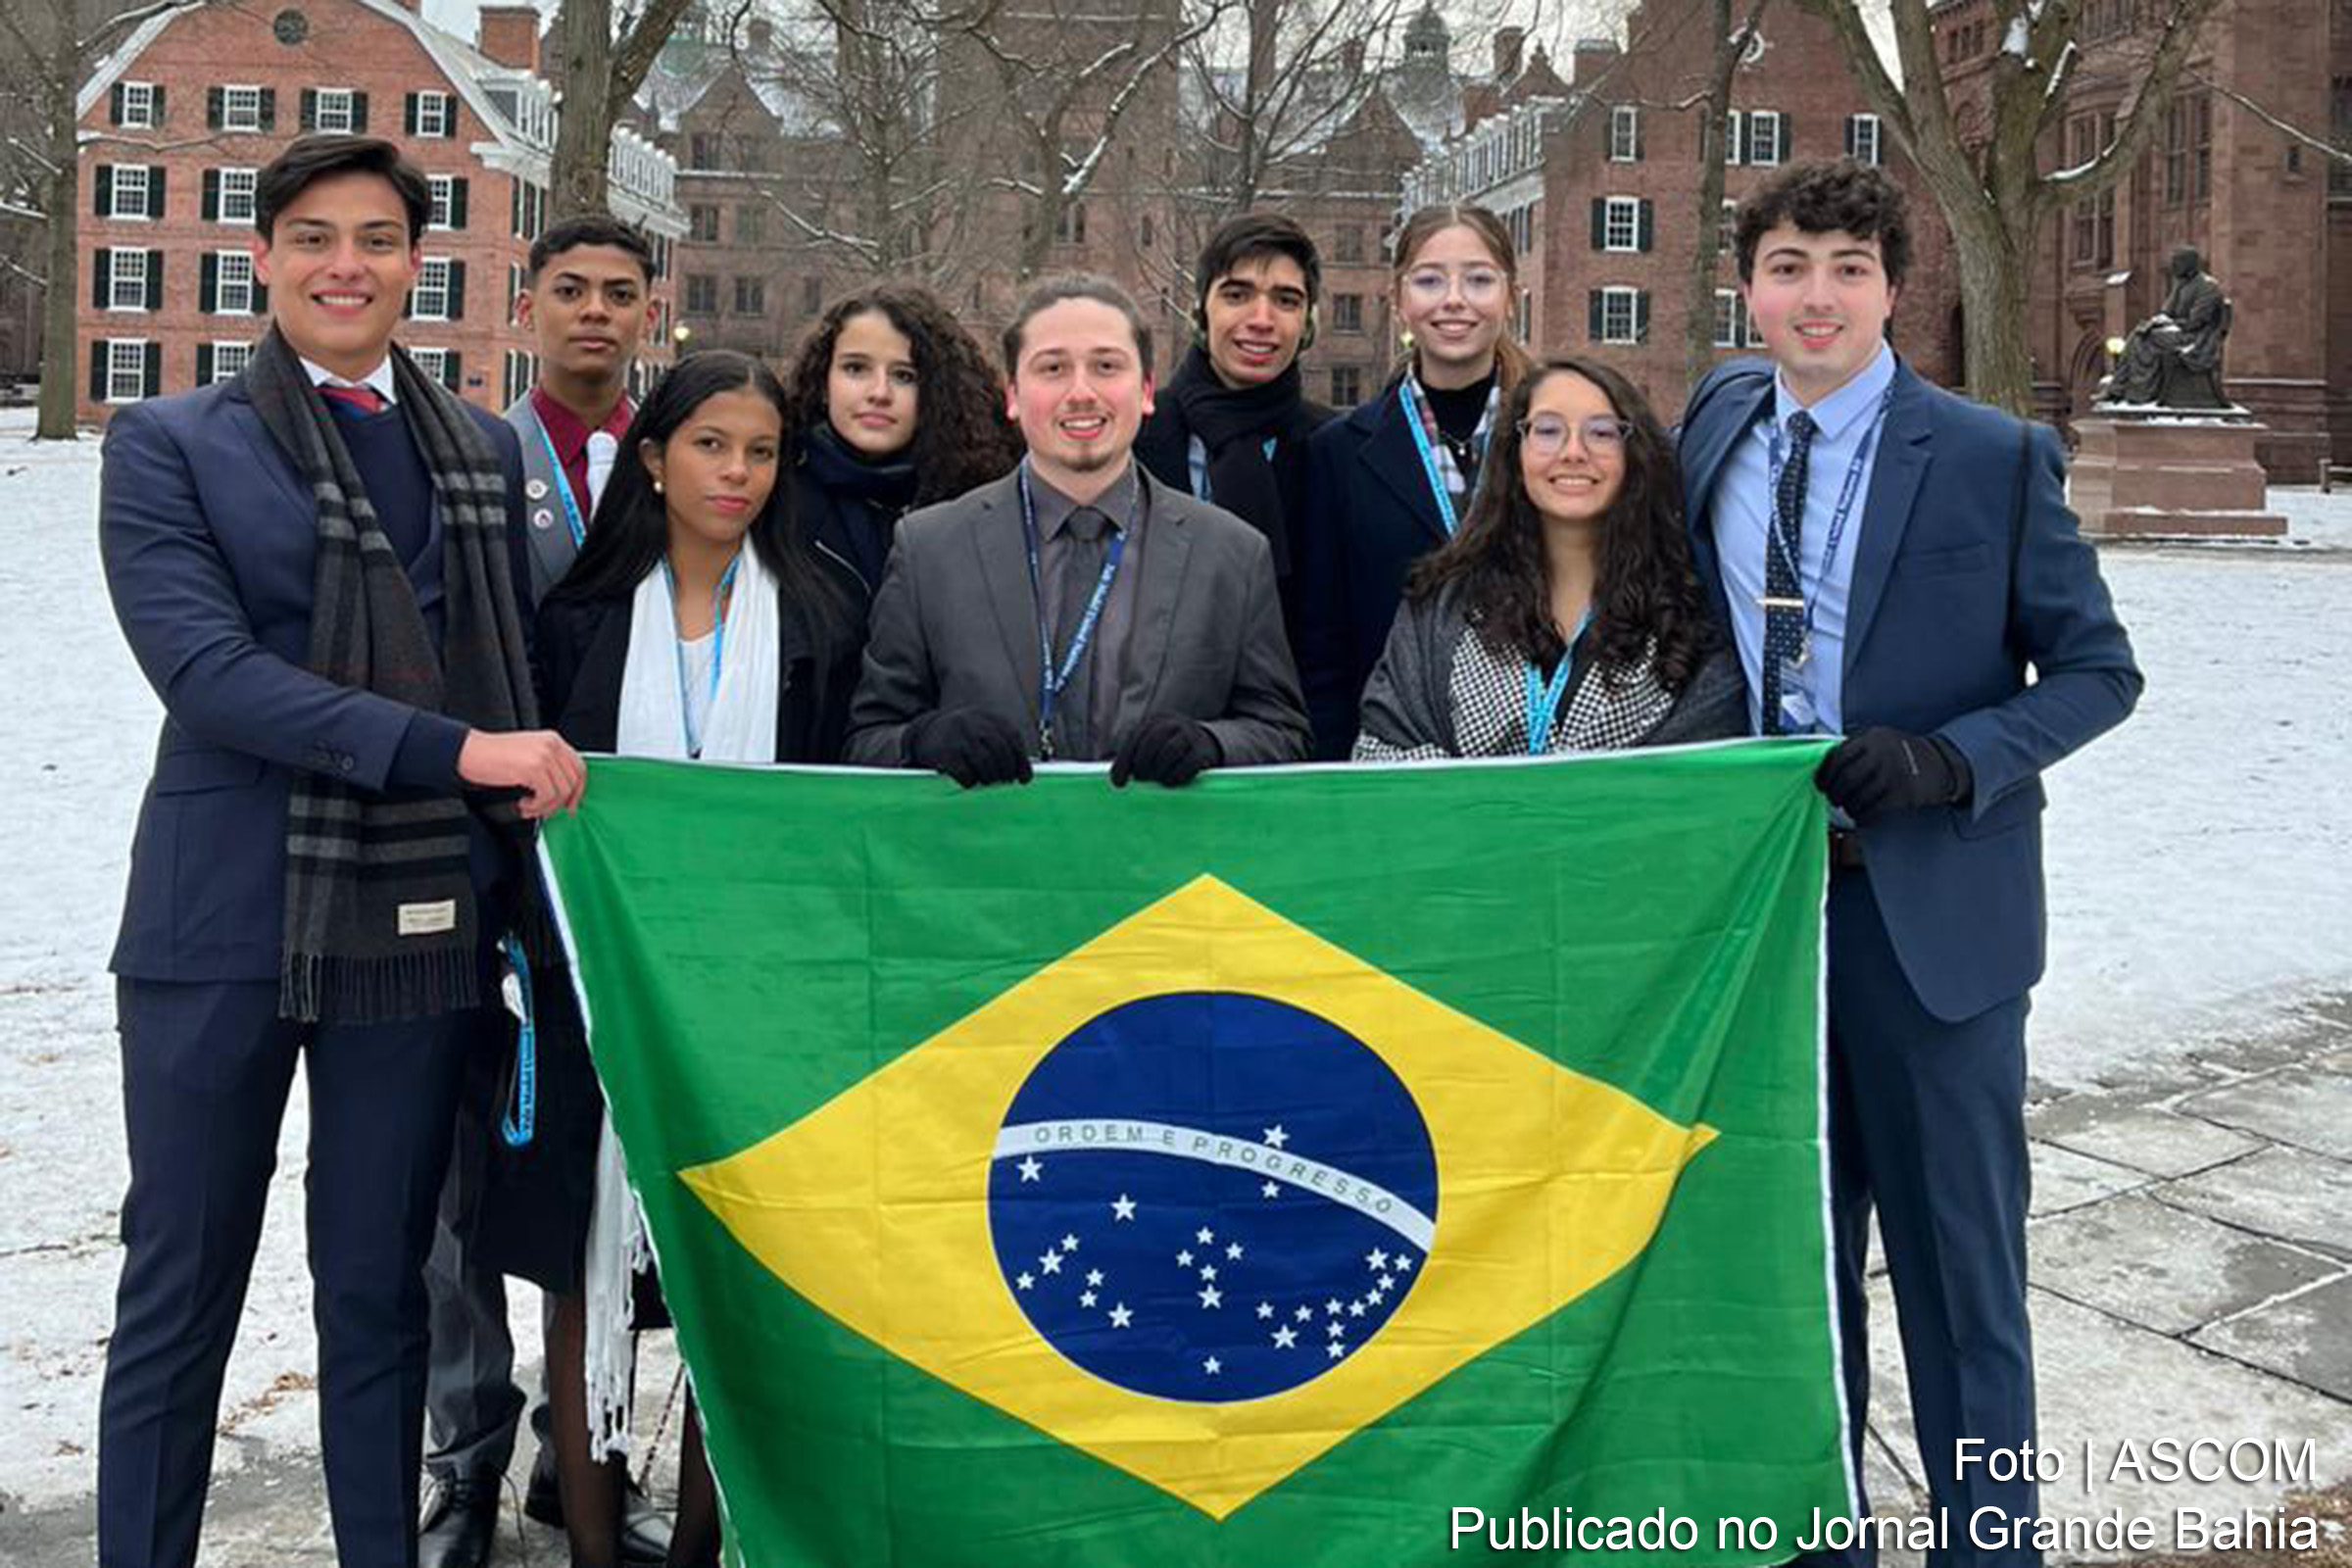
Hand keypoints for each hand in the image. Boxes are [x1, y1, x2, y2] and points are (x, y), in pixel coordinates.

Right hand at [457, 729, 585, 819]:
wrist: (468, 751)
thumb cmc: (492, 755)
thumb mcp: (528, 753)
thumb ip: (548, 766)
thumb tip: (563, 791)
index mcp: (553, 739)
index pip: (579, 767)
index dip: (578, 789)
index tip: (570, 804)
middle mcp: (552, 745)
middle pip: (573, 782)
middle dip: (561, 802)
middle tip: (545, 811)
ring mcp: (544, 756)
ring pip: (561, 792)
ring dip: (545, 807)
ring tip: (528, 807)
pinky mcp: (534, 768)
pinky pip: (547, 796)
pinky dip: (536, 806)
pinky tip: (522, 803)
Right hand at [907, 708, 1032, 787]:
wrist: (926, 732)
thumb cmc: (963, 737)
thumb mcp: (982, 730)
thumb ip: (1002, 745)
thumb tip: (1023, 774)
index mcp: (988, 716)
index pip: (1013, 737)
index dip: (1021, 761)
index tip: (1024, 778)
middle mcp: (974, 723)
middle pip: (1001, 751)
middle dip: (1006, 771)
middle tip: (1005, 780)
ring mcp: (960, 737)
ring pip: (986, 764)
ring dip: (990, 778)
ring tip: (988, 780)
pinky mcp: (947, 753)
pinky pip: (966, 774)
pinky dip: (971, 782)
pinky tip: (969, 781)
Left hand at [1109, 714, 1220, 787]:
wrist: (1206, 745)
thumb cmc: (1169, 752)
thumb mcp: (1151, 747)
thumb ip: (1134, 758)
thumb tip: (1117, 780)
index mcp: (1154, 721)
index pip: (1134, 738)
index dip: (1123, 762)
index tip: (1118, 783)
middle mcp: (1172, 723)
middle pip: (1151, 741)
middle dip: (1143, 764)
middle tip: (1142, 779)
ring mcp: (1190, 735)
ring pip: (1170, 751)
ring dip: (1159, 770)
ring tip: (1157, 779)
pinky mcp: (1203, 751)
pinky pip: (1188, 763)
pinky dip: (1176, 775)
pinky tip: (1170, 781)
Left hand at [1815, 727, 1969, 826]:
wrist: (1941, 763)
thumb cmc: (1904, 753)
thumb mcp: (1881, 741)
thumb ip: (1857, 750)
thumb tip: (1826, 770)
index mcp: (1872, 737)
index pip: (1838, 756)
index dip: (1825, 773)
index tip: (1820, 784)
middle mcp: (1881, 752)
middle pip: (1846, 778)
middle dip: (1835, 793)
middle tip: (1833, 799)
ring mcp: (1893, 772)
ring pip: (1859, 796)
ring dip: (1849, 807)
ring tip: (1848, 809)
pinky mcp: (1902, 792)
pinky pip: (1874, 809)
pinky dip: (1864, 816)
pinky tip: (1862, 817)